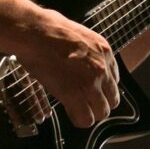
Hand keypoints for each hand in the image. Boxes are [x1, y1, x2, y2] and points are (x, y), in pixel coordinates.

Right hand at [15, 8, 120, 127]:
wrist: (36, 32)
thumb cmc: (48, 28)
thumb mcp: (78, 35)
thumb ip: (87, 52)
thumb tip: (82, 61)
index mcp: (104, 51)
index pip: (114, 80)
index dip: (102, 88)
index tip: (93, 89)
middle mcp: (102, 68)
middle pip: (112, 99)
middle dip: (99, 103)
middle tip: (86, 103)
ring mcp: (91, 83)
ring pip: (101, 112)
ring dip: (90, 113)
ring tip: (78, 109)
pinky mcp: (75, 95)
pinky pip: (85, 119)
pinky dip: (79, 120)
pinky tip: (71, 113)